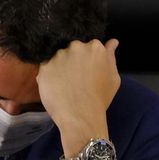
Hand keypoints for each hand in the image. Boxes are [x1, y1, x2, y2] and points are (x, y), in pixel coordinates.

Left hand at [36, 39, 119, 156]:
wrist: (81, 118)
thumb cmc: (101, 99)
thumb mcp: (113, 78)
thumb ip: (111, 57)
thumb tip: (112, 42)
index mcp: (95, 47)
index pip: (89, 46)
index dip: (87, 60)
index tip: (87, 71)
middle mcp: (76, 47)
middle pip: (72, 49)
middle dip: (73, 60)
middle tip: (75, 78)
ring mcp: (59, 56)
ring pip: (58, 58)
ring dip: (60, 67)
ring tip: (64, 85)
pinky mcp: (44, 67)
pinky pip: (46, 68)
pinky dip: (49, 76)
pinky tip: (55, 88)